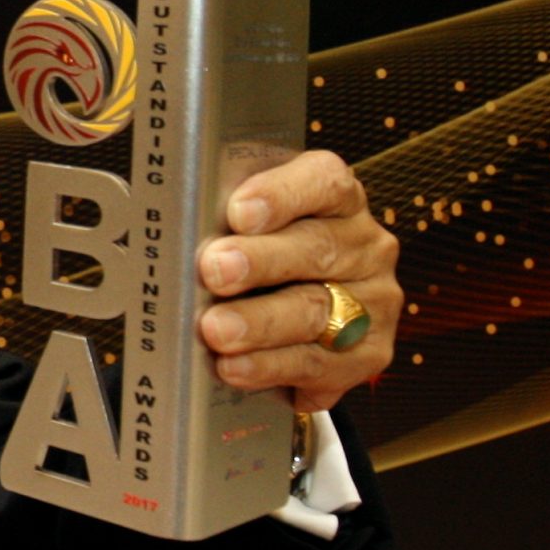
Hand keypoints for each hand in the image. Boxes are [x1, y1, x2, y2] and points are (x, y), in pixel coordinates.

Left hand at [194, 149, 399, 411]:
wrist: (292, 320)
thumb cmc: (261, 257)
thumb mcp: (246, 228)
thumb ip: (224, 223)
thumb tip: (177, 231)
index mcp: (336, 199)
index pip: (323, 182)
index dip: (281, 194)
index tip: (239, 211)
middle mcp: (363, 245)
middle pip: (316, 248)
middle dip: (259, 261)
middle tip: (215, 270)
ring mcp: (372, 300)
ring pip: (316, 310)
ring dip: (260, 323)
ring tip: (216, 330)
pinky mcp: (368, 354)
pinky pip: (318, 364)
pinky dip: (271, 367)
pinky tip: (236, 366)